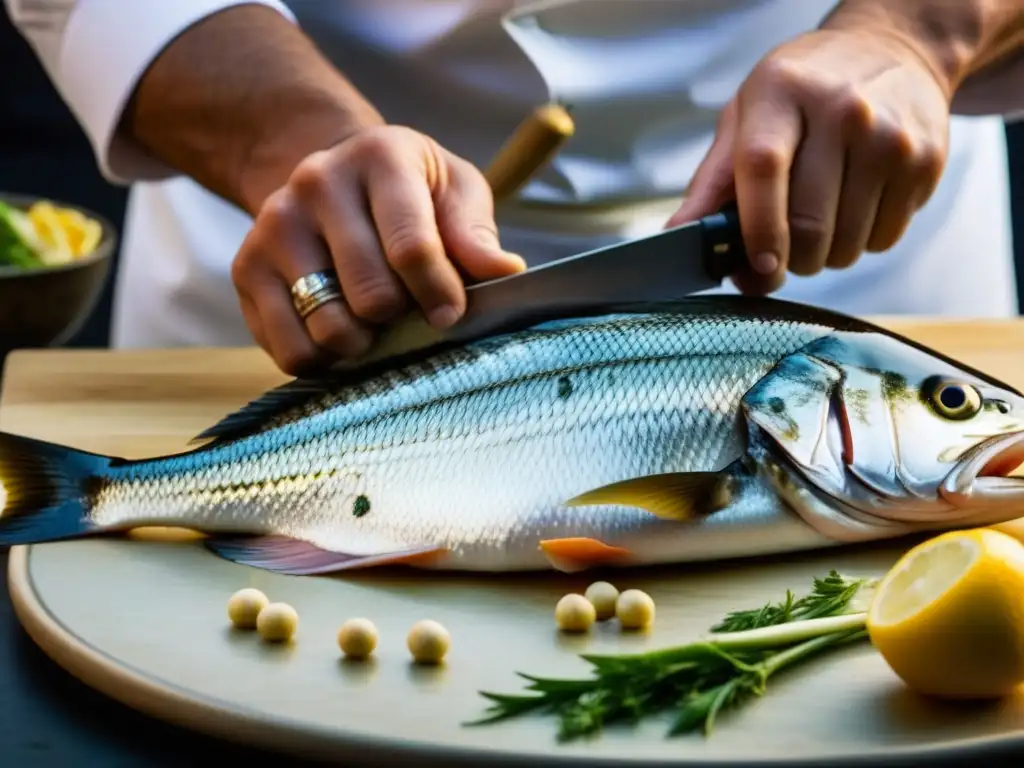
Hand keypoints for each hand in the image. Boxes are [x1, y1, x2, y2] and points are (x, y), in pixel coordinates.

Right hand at [231, 125, 525, 374]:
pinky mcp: (246, 270)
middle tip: (407, 311)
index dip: (439, 294)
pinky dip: (324, 358)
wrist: (329, 178)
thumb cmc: (407, 193)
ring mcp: (274, 227)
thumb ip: (475, 234)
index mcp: (380, 157)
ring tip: (374, 321)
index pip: (412, 247)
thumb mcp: (454, 192)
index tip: (450, 313)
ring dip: (364, 343)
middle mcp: (317, 183)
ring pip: (328, 328)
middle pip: (372, 296)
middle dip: (402, 319)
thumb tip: (505, 273)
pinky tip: (340, 331)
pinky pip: (290, 349)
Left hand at [667, 25, 952, 294]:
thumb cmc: (802, 93)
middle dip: (788, 260)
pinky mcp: (926, 161)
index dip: (757, 230)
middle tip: (779, 255)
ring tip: (818, 223)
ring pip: (848, 243)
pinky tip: (855, 207)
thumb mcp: (746, 116)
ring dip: (824, 256)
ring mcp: (890, 136)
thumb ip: (712, 181)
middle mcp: (842, 110)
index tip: (755, 269)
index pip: (764, 170)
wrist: (893, 51)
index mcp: (782, 94)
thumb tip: (679, 237)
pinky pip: (884, 239)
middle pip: (810, 224)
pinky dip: (862, 242)